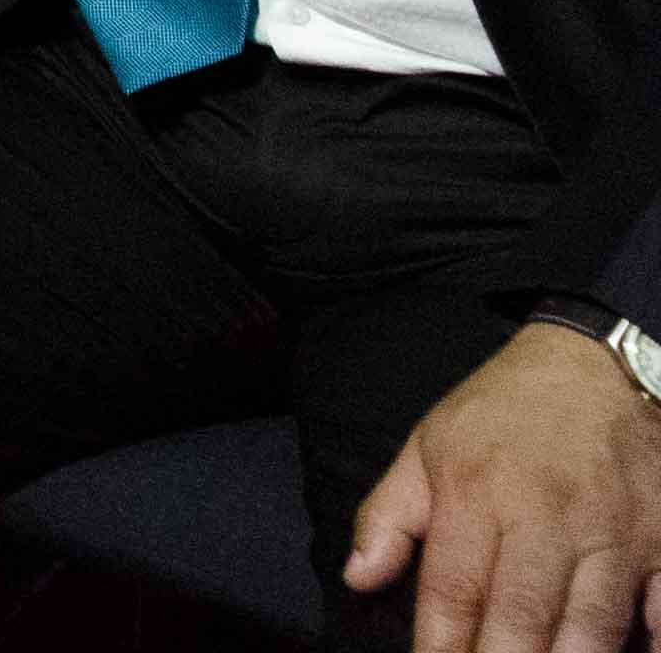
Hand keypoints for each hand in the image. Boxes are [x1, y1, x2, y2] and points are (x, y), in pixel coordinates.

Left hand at [348, 320, 660, 652]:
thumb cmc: (503, 413)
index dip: (442, 645)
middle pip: (524, 615)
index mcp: (478, 493)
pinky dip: (649, 642)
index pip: (454, 588)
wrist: (596, 365)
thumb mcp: (428, 445)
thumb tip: (358, 577)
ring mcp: (614, 532)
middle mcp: (548, 516)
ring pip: (594, 624)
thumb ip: (390, 516)